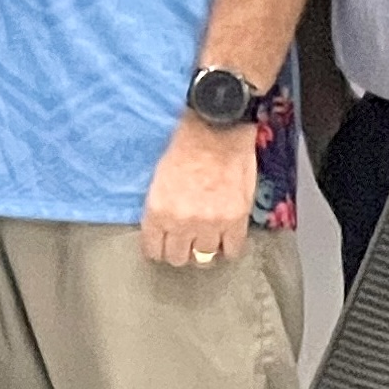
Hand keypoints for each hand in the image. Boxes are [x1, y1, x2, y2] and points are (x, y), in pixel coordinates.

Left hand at [141, 116, 256, 269]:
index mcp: (158, 210)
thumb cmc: (184, 146)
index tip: (161, 247)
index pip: (153, 249)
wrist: (215, 130)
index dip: (157, 249)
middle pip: (178, 258)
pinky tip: (225, 240)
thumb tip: (163, 226)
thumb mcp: (159, 177)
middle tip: (184, 243)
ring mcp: (211, 224)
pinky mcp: (236, 221)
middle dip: (179, 251)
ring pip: (204, 259)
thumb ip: (162, 206)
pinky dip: (228, 248)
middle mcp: (182, 222)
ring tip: (204, 241)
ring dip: (203, 251)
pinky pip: (232, 251)